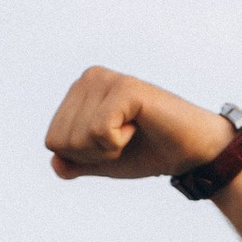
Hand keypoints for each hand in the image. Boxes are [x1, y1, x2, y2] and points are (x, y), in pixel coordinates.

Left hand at [45, 69, 232, 184]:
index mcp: (79, 92)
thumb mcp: (102, 161)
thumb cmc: (147, 151)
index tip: (112, 144)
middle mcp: (88, 78)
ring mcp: (106, 79)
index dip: (82, 157)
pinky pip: (99, 132)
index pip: (52, 140)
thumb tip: (55, 163)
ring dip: (107, 149)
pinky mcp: (125, 88)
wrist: (189, 151)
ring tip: (132, 131)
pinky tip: (138, 126)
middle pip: (60, 139)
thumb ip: (75, 163)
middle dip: (92, 154)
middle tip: (123, 140)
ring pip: (77, 137)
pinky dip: (118, 143)